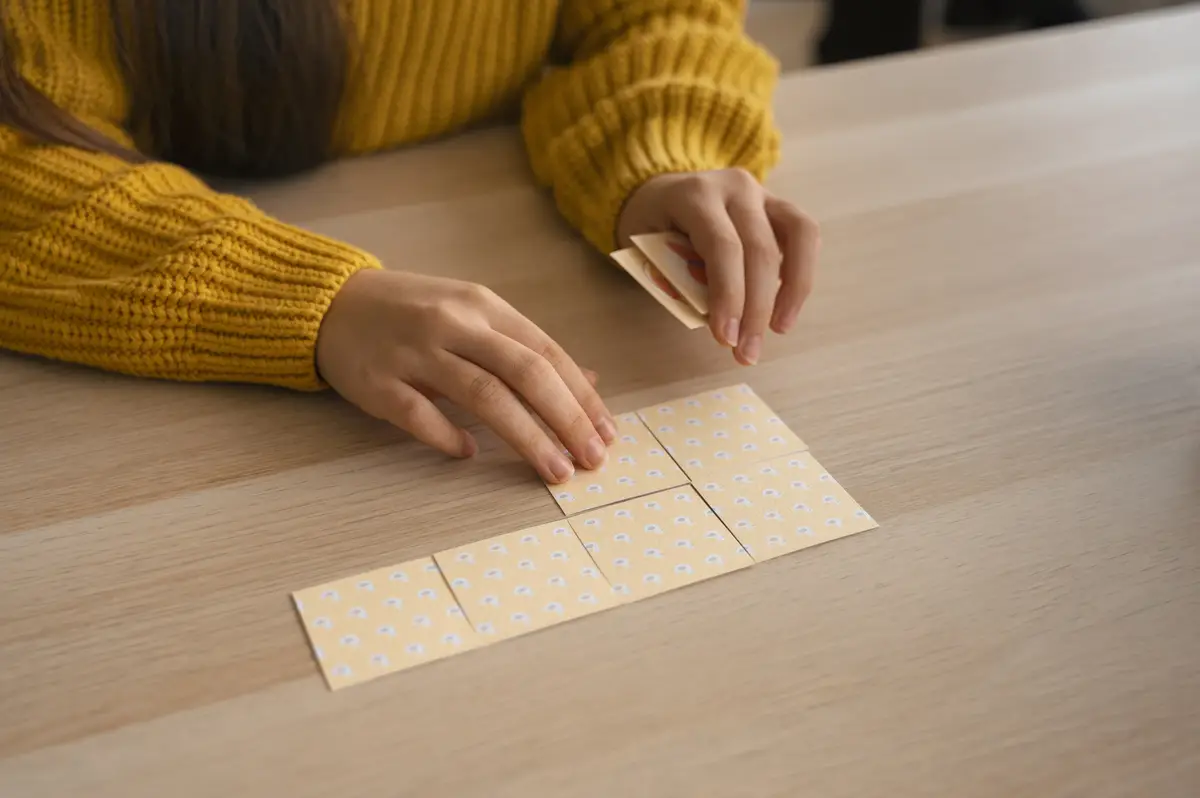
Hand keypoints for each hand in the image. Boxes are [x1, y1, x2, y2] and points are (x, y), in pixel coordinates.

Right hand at [316, 270, 615, 482]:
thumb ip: (525, 348)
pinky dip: (448, 436)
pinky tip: (469, 456)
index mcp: (482, 306)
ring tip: (554, 470)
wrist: (332, 303)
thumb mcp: (473, 316)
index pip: (545, 352)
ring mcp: (414, 352)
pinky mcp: (378, 381)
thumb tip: (588, 382)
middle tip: (591, 460)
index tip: (606, 434)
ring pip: (483, 394)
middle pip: (524, 372)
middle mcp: (454, 324)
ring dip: (526, 437)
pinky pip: (419, 414)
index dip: (581, 396)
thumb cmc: (413, 314)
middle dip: (566, 419)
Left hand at [617, 169, 819, 364]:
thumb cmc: (651, 226)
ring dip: (792, 291)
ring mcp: (762, 193)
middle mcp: (735, 187)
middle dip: (757, 308)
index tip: (726, 338)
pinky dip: (800, 274)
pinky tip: (784, 306)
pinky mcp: (779, 205)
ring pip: (798, 236)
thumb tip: (718, 318)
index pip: (721, 246)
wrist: (658, 191)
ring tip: (779, 329)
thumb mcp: (648, 247)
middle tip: (747, 353)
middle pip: (760, 249)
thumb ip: (680, 276)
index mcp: (695, 194)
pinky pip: (805, 237)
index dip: (729, 295)